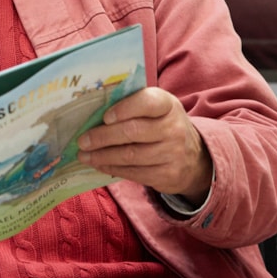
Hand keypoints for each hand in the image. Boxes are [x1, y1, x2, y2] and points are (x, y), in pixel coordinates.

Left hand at [76, 87, 212, 204]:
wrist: (194, 158)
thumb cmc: (162, 126)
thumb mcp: (156, 110)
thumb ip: (132, 106)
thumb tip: (92, 111)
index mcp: (168, 105)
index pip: (148, 102)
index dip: (125, 109)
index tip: (104, 117)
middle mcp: (173, 128)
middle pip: (133, 131)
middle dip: (103, 137)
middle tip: (82, 141)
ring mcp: (172, 153)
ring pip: (130, 155)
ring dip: (102, 156)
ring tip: (84, 155)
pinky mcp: (167, 175)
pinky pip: (134, 173)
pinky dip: (112, 168)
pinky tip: (98, 164)